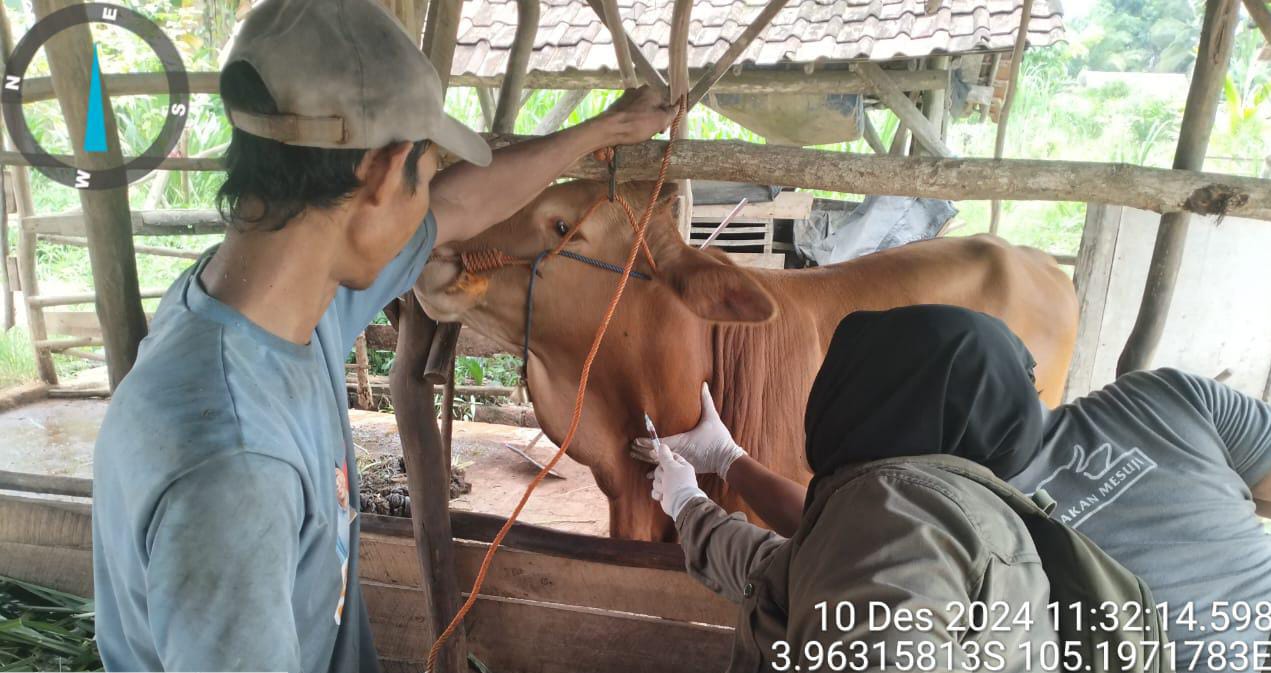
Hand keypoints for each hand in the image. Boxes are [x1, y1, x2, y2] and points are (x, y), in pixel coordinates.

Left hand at [592, 85, 676, 145]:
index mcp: (651, 90)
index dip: (666, 118)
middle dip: (654, 119)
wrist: (608, 129)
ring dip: (644, 121)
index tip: (662, 129)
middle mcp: (638, 90)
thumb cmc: (635, 125)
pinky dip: (632, 121)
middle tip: (652, 132)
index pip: (665, 103)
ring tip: (640, 133)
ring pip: (642, 110)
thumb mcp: (660, 121)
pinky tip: (630, 131)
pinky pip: (630, 114)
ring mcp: (626, 97)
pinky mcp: (617, 106)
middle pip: (653, 106)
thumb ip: (671, 113)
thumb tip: (677, 108)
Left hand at [631, 383, 745, 476]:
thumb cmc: (719, 439)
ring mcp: (682, 463)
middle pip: (655, 455)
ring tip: (635, 455)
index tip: (635, 440)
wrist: (727, 459)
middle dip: (642, 451)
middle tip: (630, 447)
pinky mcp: (685, 468)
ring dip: (647, 460)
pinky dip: (657, 472)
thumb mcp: (712, 418)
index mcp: (683, 441)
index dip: (646, 442)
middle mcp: (680, 454)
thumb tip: (703, 384)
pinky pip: (668, 472)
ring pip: (660, 464)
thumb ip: (706, 401)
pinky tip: (648, 475)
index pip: (659, 443)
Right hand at [649, 441, 706, 518]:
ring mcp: (670, 485)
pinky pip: (655, 491)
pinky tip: (662, 496)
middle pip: (660, 469)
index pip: (670, 457)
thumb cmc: (678, 484)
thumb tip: (662, 445)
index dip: (661, 456)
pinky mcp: (665, 495)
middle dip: (660, 475)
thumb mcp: (672, 467)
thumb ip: (665, 456)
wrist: (680, 504)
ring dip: (659, 485)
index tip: (652, 454)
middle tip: (665, 478)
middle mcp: (676, 475)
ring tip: (666, 489)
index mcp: (681, 466)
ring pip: (657, 480)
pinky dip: (658, 494)